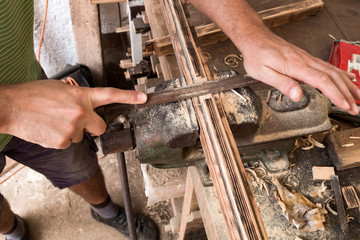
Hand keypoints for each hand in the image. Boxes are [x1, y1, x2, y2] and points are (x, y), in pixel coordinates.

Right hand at [0, 80, 146, 148]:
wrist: (12, 107)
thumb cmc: (33, 95)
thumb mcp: (60, 89)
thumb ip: (77, 98)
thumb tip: (85, 105)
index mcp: (81, 96)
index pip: (110, 95)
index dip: (129, 97)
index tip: (143, 98)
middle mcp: (81, 113)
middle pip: (100, 127)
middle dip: (93, 126)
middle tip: (78, 121)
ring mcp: (73, 129)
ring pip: (80, 135)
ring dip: (71, 130)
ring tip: (53, 121)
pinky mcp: (63, 142)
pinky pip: (68, 143)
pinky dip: (60, 138)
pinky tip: (49, 129)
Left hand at [238, 30, 359, 114]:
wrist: (255, 38)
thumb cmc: (257, 55)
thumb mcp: (263, 73)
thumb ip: (282, 84)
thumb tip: (297, 96)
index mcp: (296, 66)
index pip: (322, 81)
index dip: (336, 94)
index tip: (345, 105)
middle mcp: (305, 61)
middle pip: (333, 77)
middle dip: (346, 93)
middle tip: (355, 107)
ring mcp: (306, 58)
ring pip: (333, 71)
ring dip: (347, 85)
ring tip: (357, 96)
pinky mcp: (305, 58)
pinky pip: (328, 66)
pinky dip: (341, 74)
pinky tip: (348, 78)